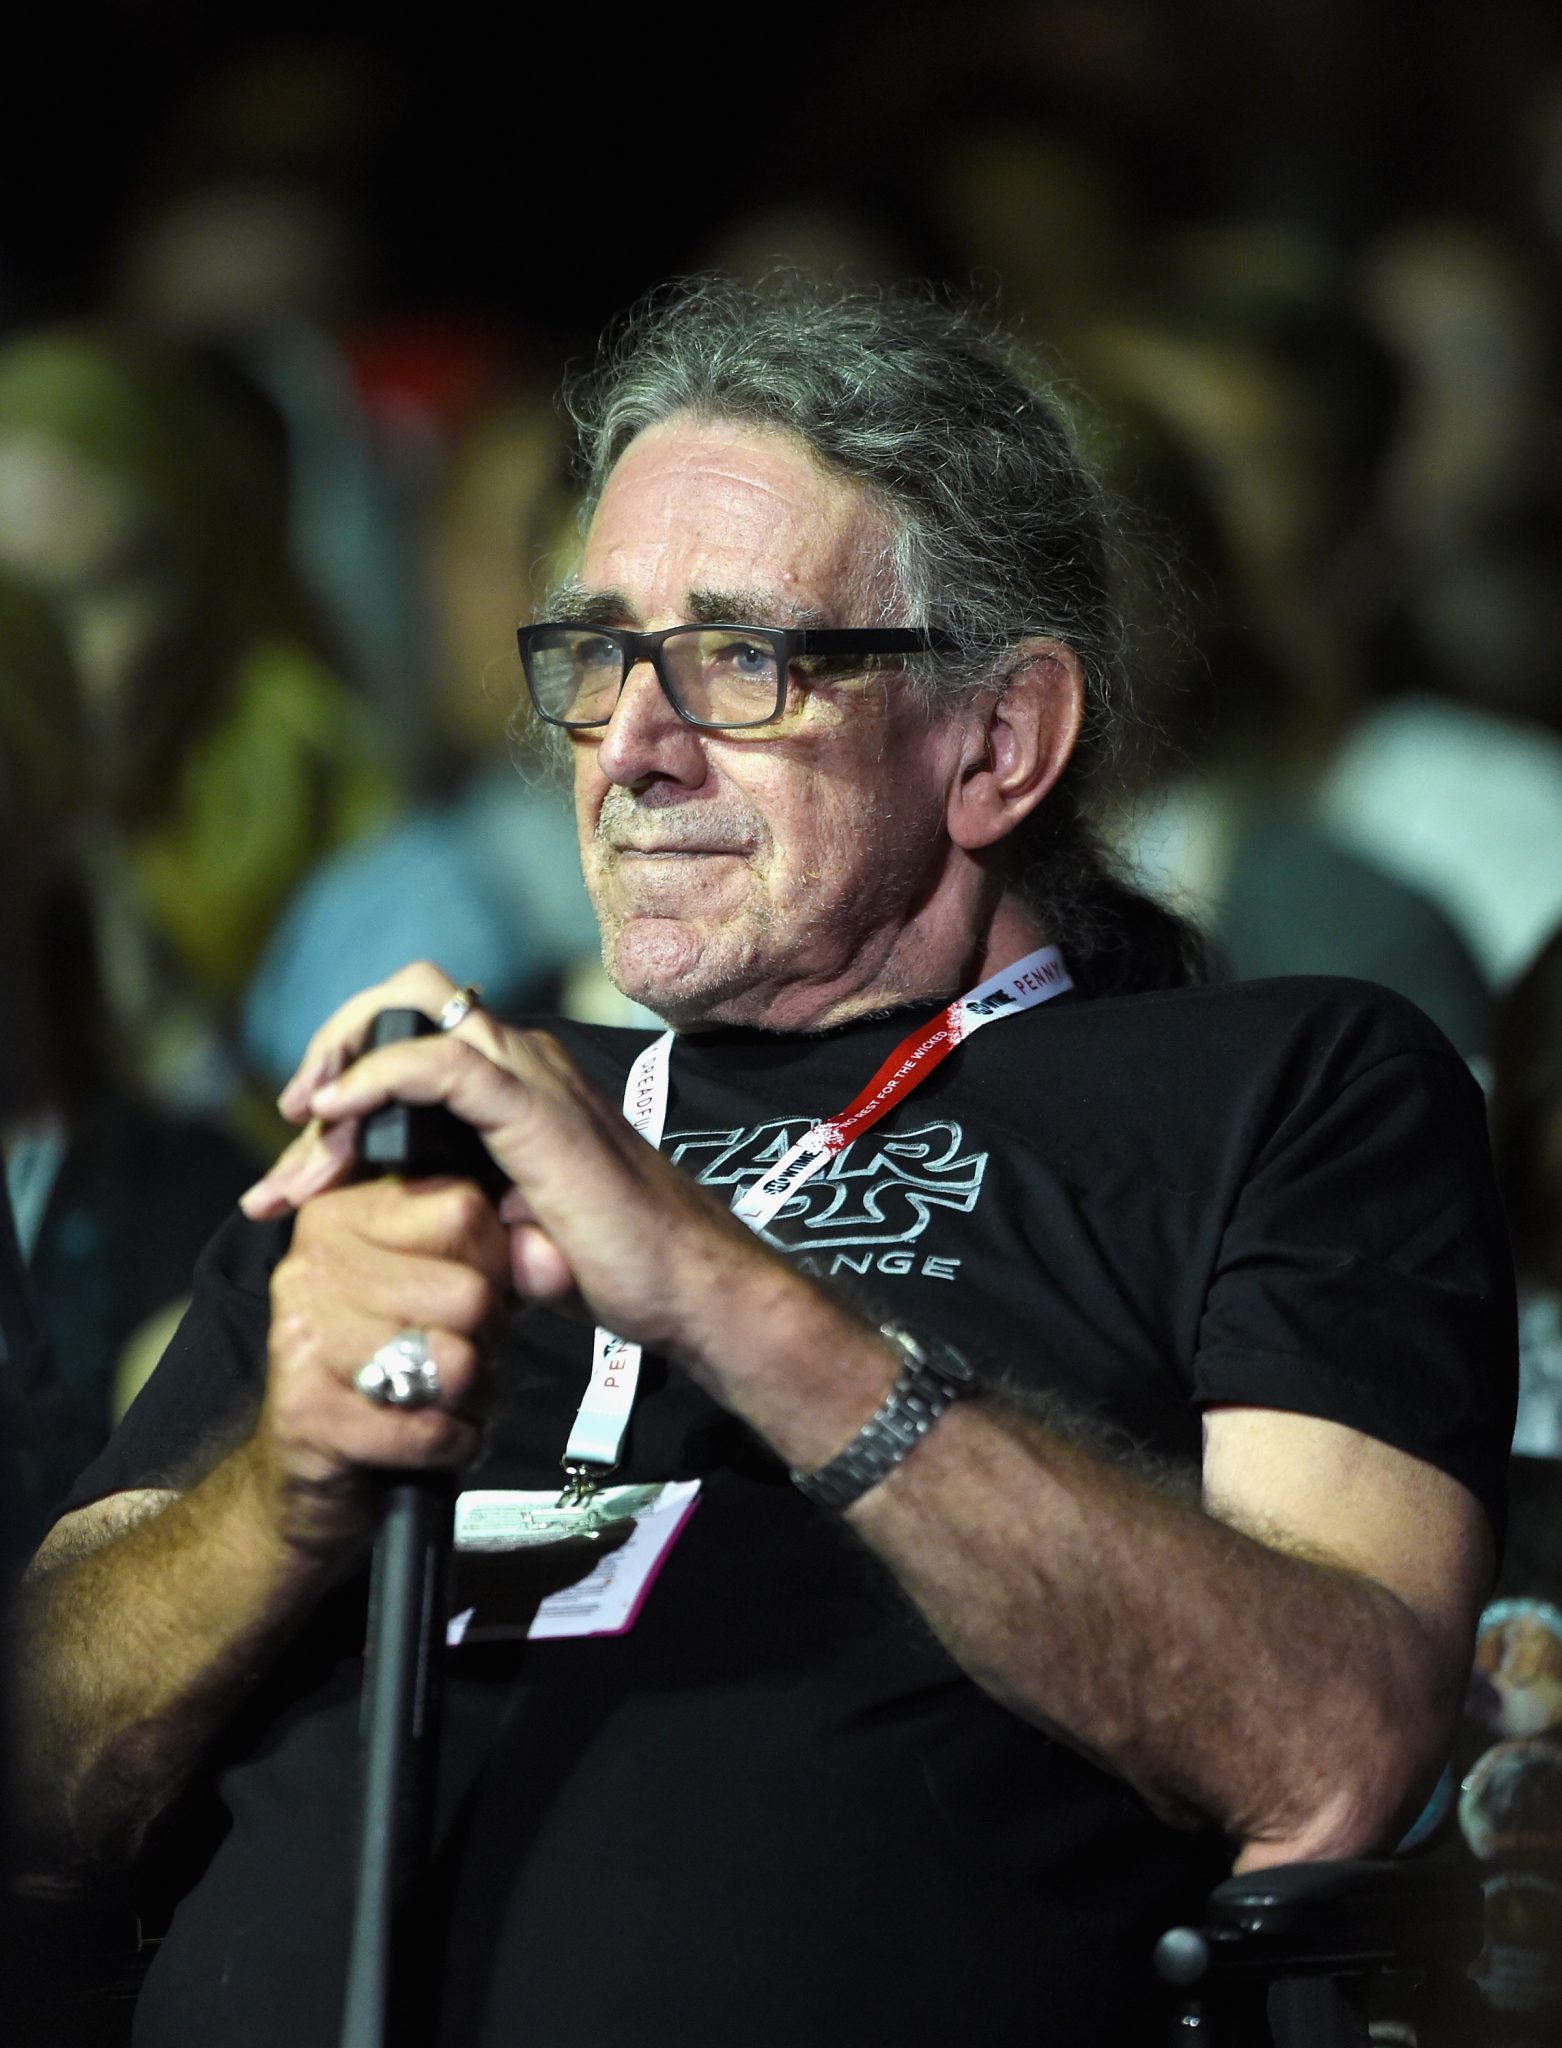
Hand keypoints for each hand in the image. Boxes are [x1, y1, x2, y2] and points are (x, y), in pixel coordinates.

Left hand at [242, 963, 781, 1375]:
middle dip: (334, 1048)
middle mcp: (526, 1060)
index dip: (346, 1078)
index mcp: (520, 1080)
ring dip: (341, 1063)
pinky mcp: (537, 1112)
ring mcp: (534, 1077)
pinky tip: (330, 1116)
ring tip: (301, 1136)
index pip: (415, 1036)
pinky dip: (375, 1076)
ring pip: (415, 1011)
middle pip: (407, 999)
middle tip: (293, 1128)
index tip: (299, 1157)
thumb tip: (395, 1225)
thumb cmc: (612, 1266)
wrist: (688, 1290)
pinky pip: (439, 1063)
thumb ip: (459, 1204)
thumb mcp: (509, 1228)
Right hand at [252, 1172, 510, 1556]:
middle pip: (469, 1293)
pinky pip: (432, 1430)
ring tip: (444, 1397)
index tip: (472, 1292)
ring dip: (473, 1397)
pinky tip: (427, 1436)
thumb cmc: (392, 1364)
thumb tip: (557, 1261)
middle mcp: (313, 1262)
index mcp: (344, 1211)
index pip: (463, 1208)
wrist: (310, 1470)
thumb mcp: (446, 1286)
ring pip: (455, 1363)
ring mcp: (302, 1335)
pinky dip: (453, 1444)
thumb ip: (506, 1256)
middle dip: (487, 1340)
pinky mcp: (307, 1412)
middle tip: (456, 1356)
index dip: (496, 1262)